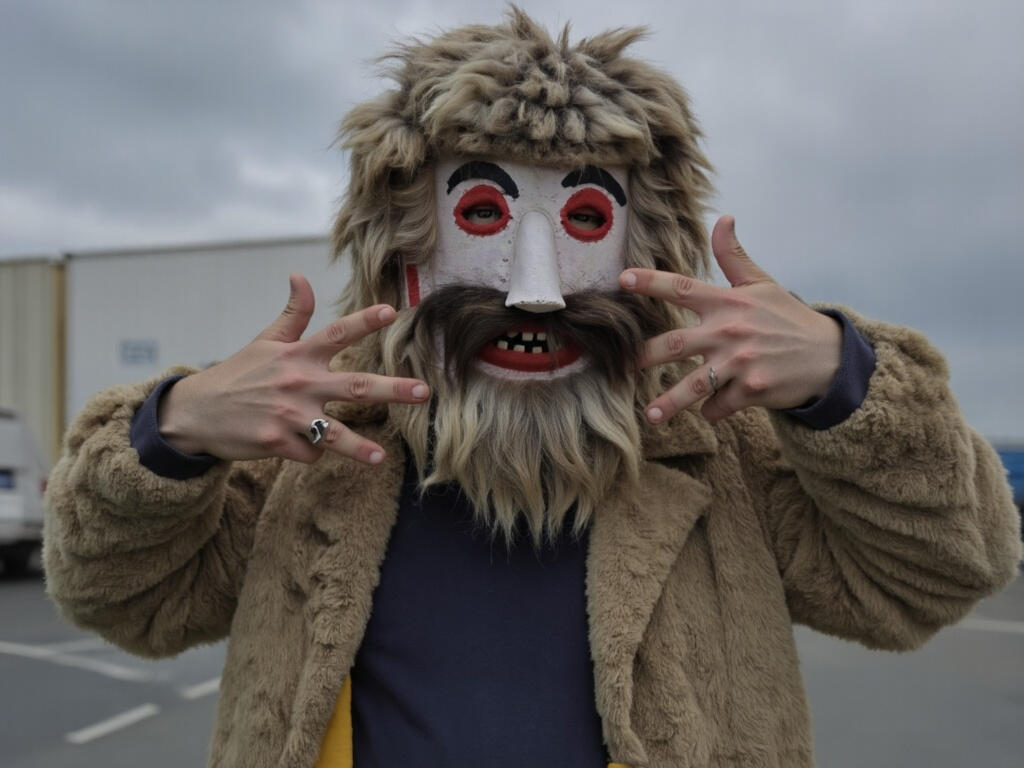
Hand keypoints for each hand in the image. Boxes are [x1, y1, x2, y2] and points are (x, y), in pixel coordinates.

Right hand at [158, 274, 429, 463]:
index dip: (365, 321)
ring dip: (359, 446)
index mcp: (298, 354)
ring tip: (380, 457)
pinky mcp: (276, 442)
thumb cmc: (238, 375)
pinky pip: (311, 453)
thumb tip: (301, 276)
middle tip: (423, 392)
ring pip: (334, 432)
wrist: (196, 413)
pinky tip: (303, 447)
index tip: (391, 311)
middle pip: (355, 386)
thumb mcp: (264, 341)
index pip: (337, 332)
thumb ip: (292, 315)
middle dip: (393, 389)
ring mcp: (288, 415)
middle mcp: (298, 382)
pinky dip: (314, 453)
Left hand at [620, 215, 841, 423]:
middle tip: (622, 364)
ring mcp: (740, 362)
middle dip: (645, 356)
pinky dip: (712, 410)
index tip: (623, 279)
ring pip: (694, 385)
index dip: (651, 282)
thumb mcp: (762, 284)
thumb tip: (723, 218)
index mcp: (728, 302)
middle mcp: (730, 330)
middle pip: (675, 344)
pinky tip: (711, 409)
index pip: (682, 288)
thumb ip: (734, 256)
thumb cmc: (789, 318)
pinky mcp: (751, 390)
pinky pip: (719, 405)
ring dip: (670, 402)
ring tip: (651, 416)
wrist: (828, 357)